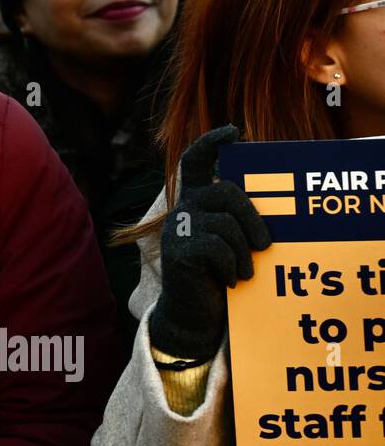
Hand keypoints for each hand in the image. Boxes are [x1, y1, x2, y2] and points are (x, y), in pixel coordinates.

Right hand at [150, 125, 271, 359]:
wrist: (193, 314)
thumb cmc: (218, 275)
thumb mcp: (229, 241)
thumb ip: (235, 218)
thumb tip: (268, 208)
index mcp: (194, 201)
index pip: (194, 161)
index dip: (211, 142)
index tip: (233, 131)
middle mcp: (182, 208)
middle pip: (225, 191)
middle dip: (253, 218)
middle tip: (265, 246)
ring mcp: (176, 228)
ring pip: (226, 224)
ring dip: (244, 253)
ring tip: (244, 272)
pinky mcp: (177, 250)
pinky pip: (218, 248)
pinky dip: (232, 267)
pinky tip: (229, 281)